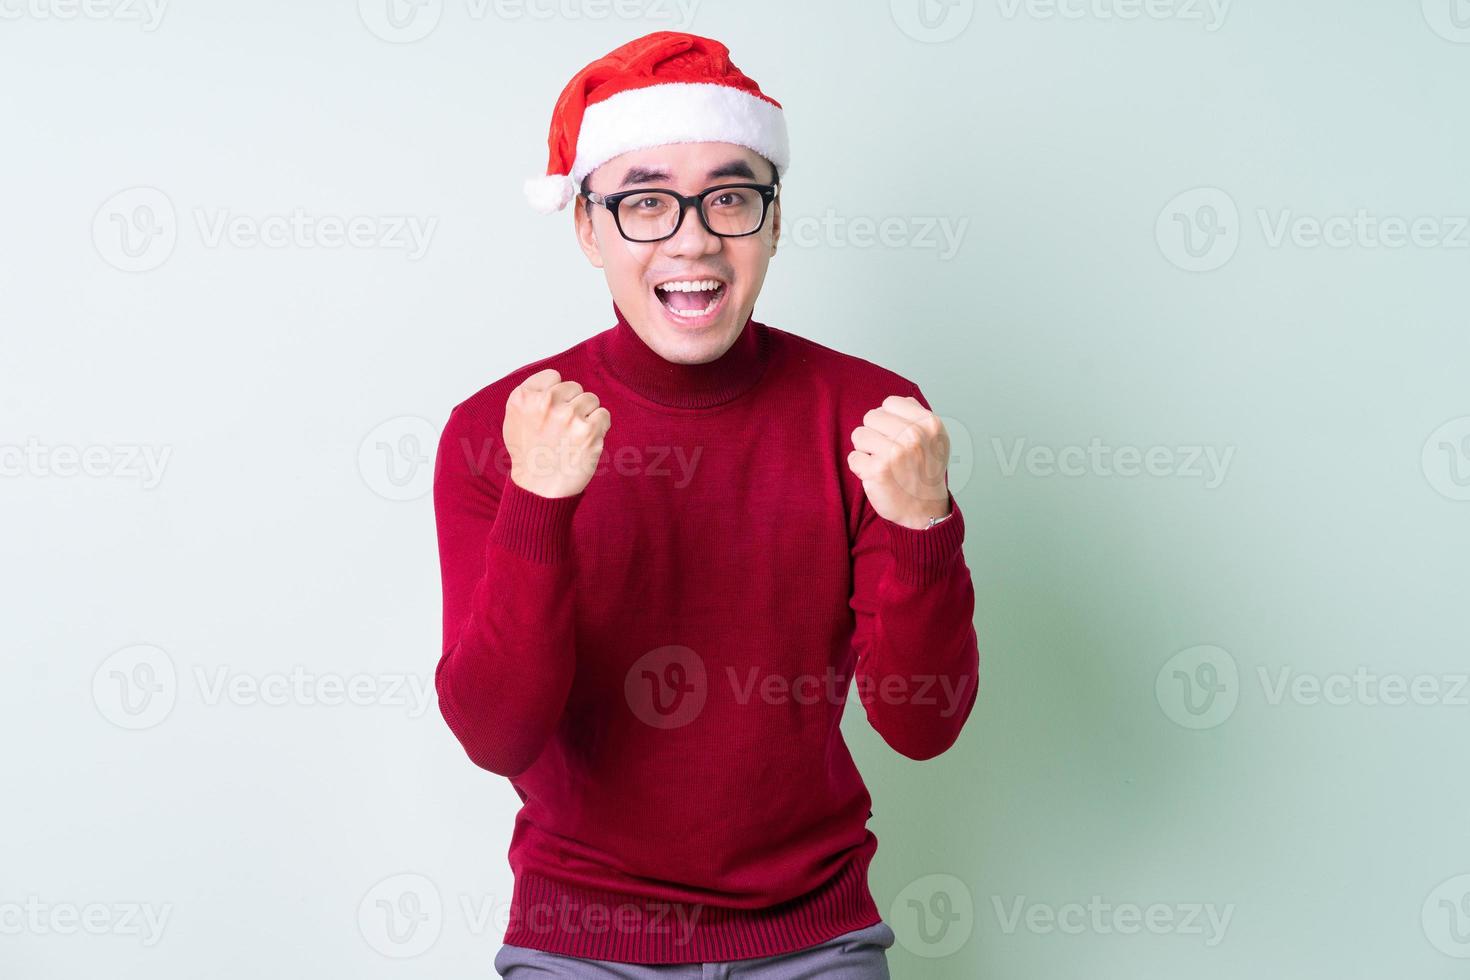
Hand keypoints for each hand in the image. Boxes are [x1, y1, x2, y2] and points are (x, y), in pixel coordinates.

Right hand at [503, 368, 610, 497]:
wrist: (539, 488)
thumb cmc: (529, 454)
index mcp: (524, 397)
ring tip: (573, 436)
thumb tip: (555, 380)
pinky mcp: (589, 431)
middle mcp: (545, 403)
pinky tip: (585, 441)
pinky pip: (604, 415)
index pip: (553, 376)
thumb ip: (531, 395)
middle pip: (575, 387)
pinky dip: (599, 427)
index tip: (551, 413)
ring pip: (591, 399)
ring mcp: (568, 416)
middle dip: (572, 404)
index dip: (556, 394)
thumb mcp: (514, 418)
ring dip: (587, 416)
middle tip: (562, 428)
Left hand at [847, 395, 950, 529]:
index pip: (889, 403)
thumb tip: (892, 403)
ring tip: (883, 463)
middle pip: (871, 417)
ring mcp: (895, 452)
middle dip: (874, 434)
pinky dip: (861, 469)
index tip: (896, 437)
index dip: (887, 421)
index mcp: (929, 423)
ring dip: (866, 451)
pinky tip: (877, 477)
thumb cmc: (925, 473)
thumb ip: (915, 416)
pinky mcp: (877, 470)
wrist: (924, 511)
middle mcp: (914, 435)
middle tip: (888, 453)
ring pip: (858, 435)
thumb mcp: (934, 439)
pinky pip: (853, 458)